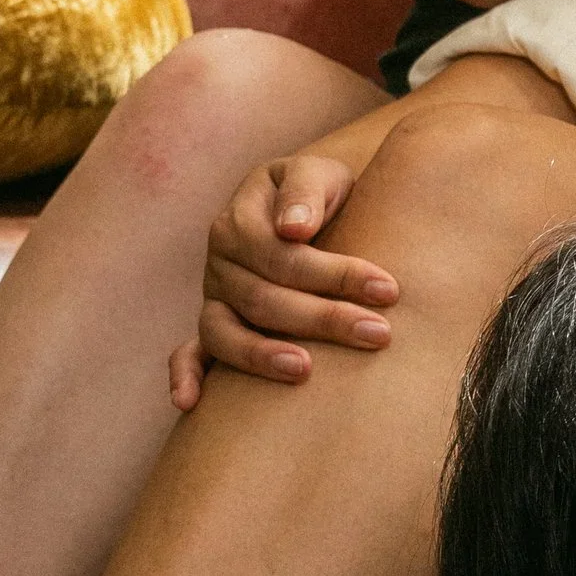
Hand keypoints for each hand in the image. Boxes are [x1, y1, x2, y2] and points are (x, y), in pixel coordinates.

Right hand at [166, 152, 399, 404]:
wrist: (310, 203)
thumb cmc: (320, 191)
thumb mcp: (318, 172)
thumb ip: (306, 190)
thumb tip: (293, 229)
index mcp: (240, 220)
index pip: (284, 255)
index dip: (335, 274)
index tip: (389, 289)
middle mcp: (220, 260)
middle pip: (263, 298)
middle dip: (323, 318)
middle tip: (378, 333)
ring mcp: (213, 296)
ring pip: (225, 331)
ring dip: (261, 355)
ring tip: (305, 370)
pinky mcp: (213, 324)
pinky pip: (189, 353)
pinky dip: (185, 376)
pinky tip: (191, 403)